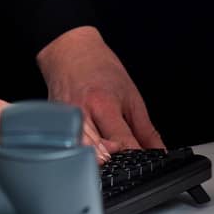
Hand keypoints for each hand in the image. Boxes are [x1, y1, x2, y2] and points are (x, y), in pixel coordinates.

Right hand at [36, 26, 162, 158]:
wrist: (70, 51)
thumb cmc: (100, 68)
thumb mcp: (131, 95)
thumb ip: (145, 129)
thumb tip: (158, 152)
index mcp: (103, 104)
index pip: (123, 141)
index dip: (137, 156)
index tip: (146, 162)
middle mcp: (81, 114)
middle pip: (98, 151)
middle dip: (115, 161)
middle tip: (127, 163)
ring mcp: (64, 121)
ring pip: (80, 153)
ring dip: (96, 160)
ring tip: (108, 160)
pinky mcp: (55, 126)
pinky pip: (69, 146)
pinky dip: (81, 154)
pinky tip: (90, 155)